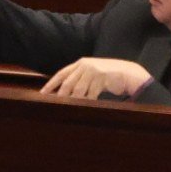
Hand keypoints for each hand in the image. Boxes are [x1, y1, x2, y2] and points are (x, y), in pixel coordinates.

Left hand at [39, 57, 160, 102]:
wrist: (128, 73)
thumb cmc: (108, 75)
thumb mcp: (91, 73)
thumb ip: (79, 78)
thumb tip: (64, 92)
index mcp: (80, 63)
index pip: (61, 74)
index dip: (51, 84)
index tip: (42, 93)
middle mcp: (85, 66)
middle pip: (68, 83)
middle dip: (61, 95)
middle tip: (55, 105)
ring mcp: (93, 72)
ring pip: (79, 90)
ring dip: (74, 100)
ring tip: (69, 108)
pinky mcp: (102, 79)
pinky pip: (91, 94)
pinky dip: (87, 101)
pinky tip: (85, 106)